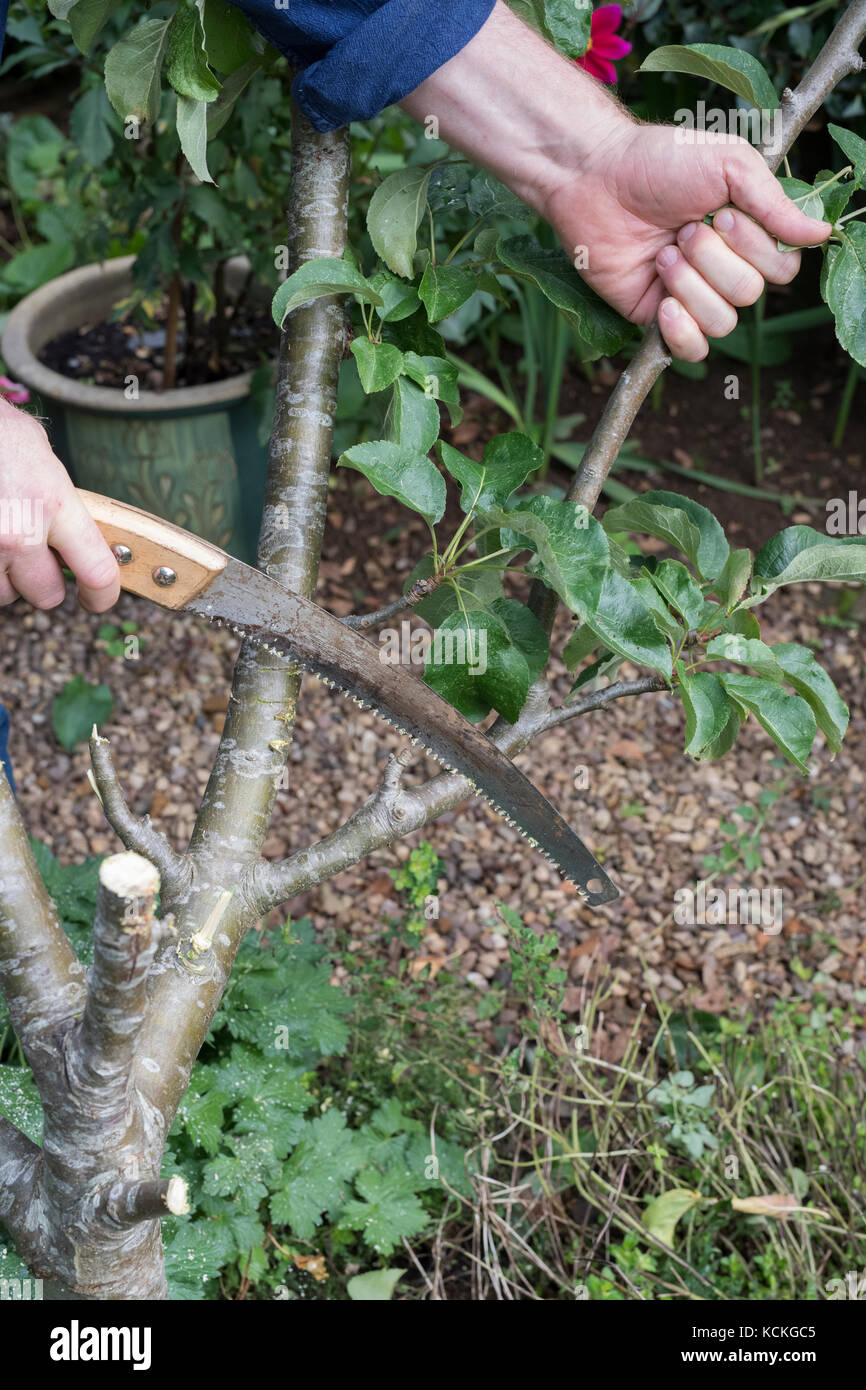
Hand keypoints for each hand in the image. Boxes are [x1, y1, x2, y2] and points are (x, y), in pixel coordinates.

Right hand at [0, 400, 119, 610]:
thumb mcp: (40, 455)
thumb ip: (59, 500)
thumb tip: (69, 532)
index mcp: (53, 504)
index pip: (97, 572)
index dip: (102, 594)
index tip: (96, 598)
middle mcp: (19, 533)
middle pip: (45, 595)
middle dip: (41, 581)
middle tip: (32, 556)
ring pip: (4, 594)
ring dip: (4, 577)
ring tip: (1, 538)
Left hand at [542, 122, 831, 360]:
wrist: (596, 178)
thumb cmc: (661, 160)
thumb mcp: (730, 164)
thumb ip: (775, 204)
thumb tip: (823, 233)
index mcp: (747, 233)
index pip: (781, 268)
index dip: (756, 250)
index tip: (724, 215)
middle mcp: (722, 267)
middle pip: (749, 295)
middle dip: (715, 261)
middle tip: (683, 230)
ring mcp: (690, 294)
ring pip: (722, 322)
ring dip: (692, 286)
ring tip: (662, 255)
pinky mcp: (656, 317)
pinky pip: (691, 350)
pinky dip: (682, 332)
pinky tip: (665, 306)